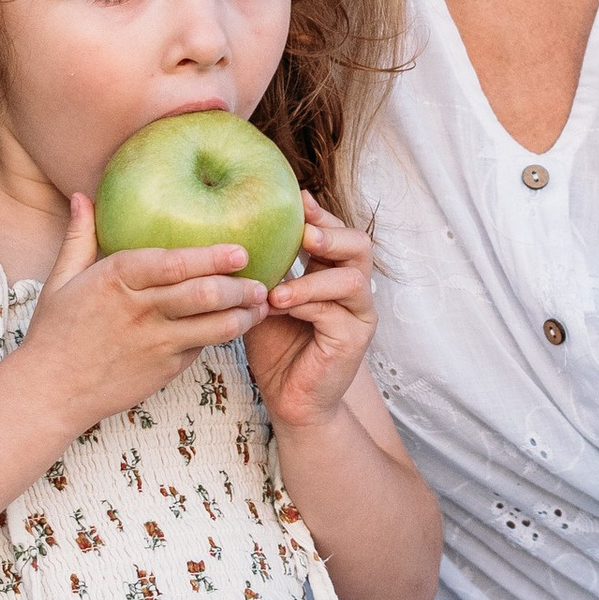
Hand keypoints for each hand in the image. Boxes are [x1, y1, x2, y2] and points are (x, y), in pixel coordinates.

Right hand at [20, 196, 269, 425]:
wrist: (50, 391)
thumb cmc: (56, 331)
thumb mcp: (61, 279)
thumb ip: (80, 236)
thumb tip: (82, 195)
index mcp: (117, 279)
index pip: (174, 264)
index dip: (212, 257)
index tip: (240, 251)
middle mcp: (140, 310)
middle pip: (204, 294)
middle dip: (240, 287)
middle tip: (262, 281)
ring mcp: (156, 343)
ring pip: (214, 327)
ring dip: (244, 315)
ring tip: (260, 305)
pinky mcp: (165, 370)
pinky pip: (202, 348)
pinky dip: (222, 336)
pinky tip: (236, 325)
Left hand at [246, 196, 377, 431]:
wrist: (288, 398)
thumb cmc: (276, 347)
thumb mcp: (265, 299)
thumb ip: (266, 270)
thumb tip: (238, 233)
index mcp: (332, 273)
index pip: (337, 233)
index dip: (320, 215)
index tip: (296, 200)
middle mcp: (353, 290)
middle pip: (360, 246)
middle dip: (331, 234)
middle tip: (304, 232)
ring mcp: (359, 314)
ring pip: (352, 279)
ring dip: (312, 279)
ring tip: (278, 289)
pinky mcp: (355, 339)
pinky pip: (336, 313)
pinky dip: (306, 306)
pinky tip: (279, 308)